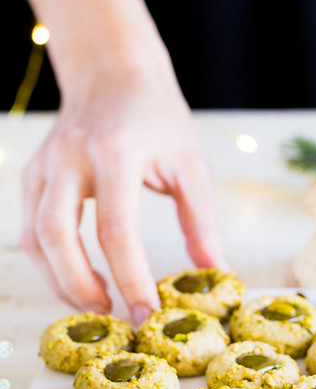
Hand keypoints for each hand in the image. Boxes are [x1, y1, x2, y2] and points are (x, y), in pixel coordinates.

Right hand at [20, 59, 223, 323]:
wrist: (113, 71)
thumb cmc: (158, 117)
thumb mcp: (190, 164)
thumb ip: (201, 220)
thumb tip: (213, 272)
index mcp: (116, 152)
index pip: (116, 229)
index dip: (130, 278)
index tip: (146, 314)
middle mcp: (70, 157)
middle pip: (57, 236)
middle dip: (80, 287)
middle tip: (111, 316)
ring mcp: (45, 164)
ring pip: (35, 237)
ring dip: (60, 280)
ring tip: (95, 305)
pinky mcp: (32, 174)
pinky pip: (30, 228)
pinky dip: (50, 262)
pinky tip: (76, 279)